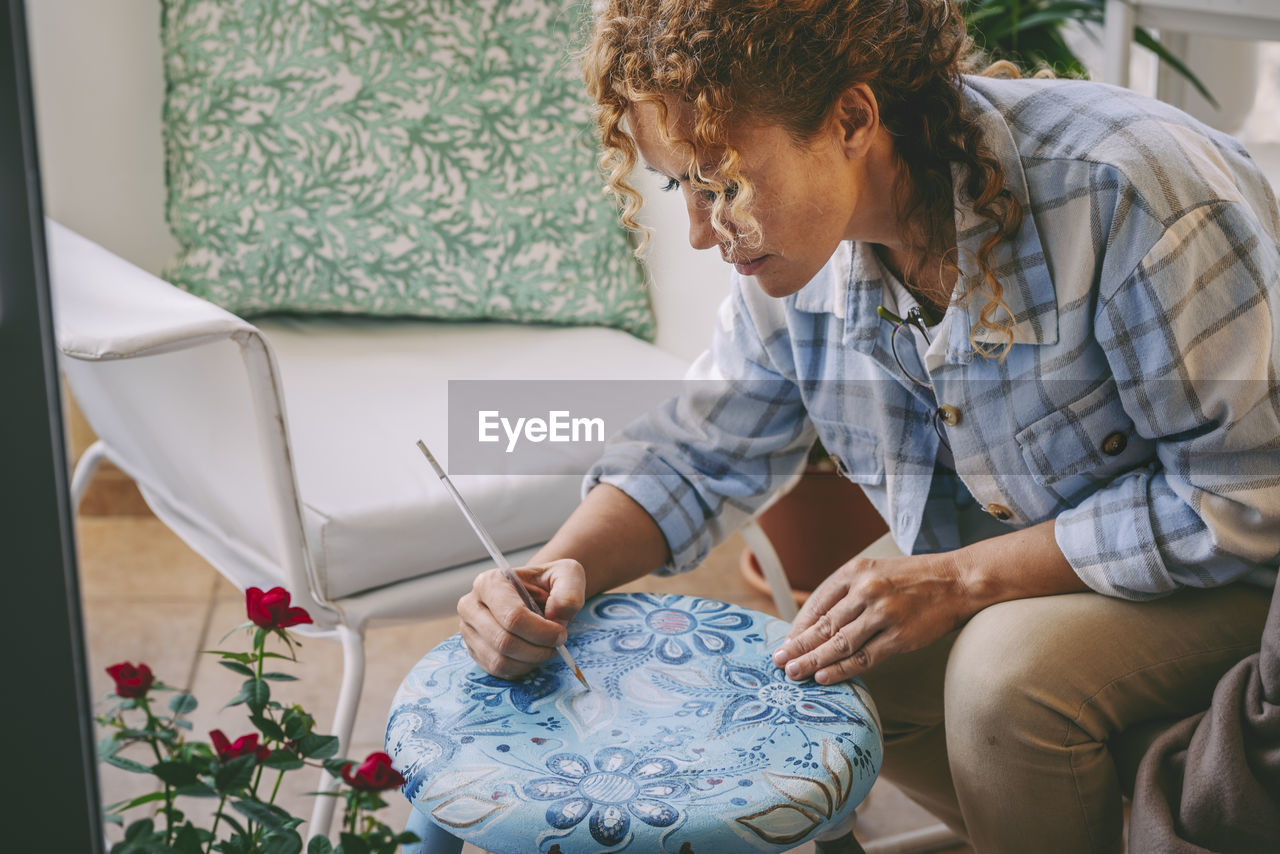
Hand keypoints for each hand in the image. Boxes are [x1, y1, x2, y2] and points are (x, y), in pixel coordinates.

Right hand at [457, 559, 585, 678]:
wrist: (535, 593)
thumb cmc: (548, 583)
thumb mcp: (568, 575)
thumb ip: (569, 592)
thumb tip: (556, 618)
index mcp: (489, 582)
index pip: (513, 617)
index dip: (541, 632)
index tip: (561, 633)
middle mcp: (471, 606)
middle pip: (504, 642)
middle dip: (537, 649)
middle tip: (556, 644)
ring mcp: (468, 630)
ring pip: (499, 660)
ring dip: (530, 661)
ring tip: (545, 649)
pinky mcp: (473, 650)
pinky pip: (497, 671)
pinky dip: (520, 668)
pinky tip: (532, 655)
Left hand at [771, 551, 975, 683]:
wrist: (956, 581)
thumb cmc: (912, 579)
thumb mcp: (874, 572)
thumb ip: (846, 593)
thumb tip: (815, 624)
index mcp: (855, 572)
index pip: (817, 604)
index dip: (798, 627)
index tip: (785, 643)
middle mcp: (866, 591)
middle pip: (824, 626)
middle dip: (798, 646)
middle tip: (779, 662)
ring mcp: (883, 614)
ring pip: (839, 644)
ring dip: (813, 661)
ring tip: (794, 674)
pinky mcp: (900, 637)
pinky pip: (863, 658)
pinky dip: (841, 670)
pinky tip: (824, 678)